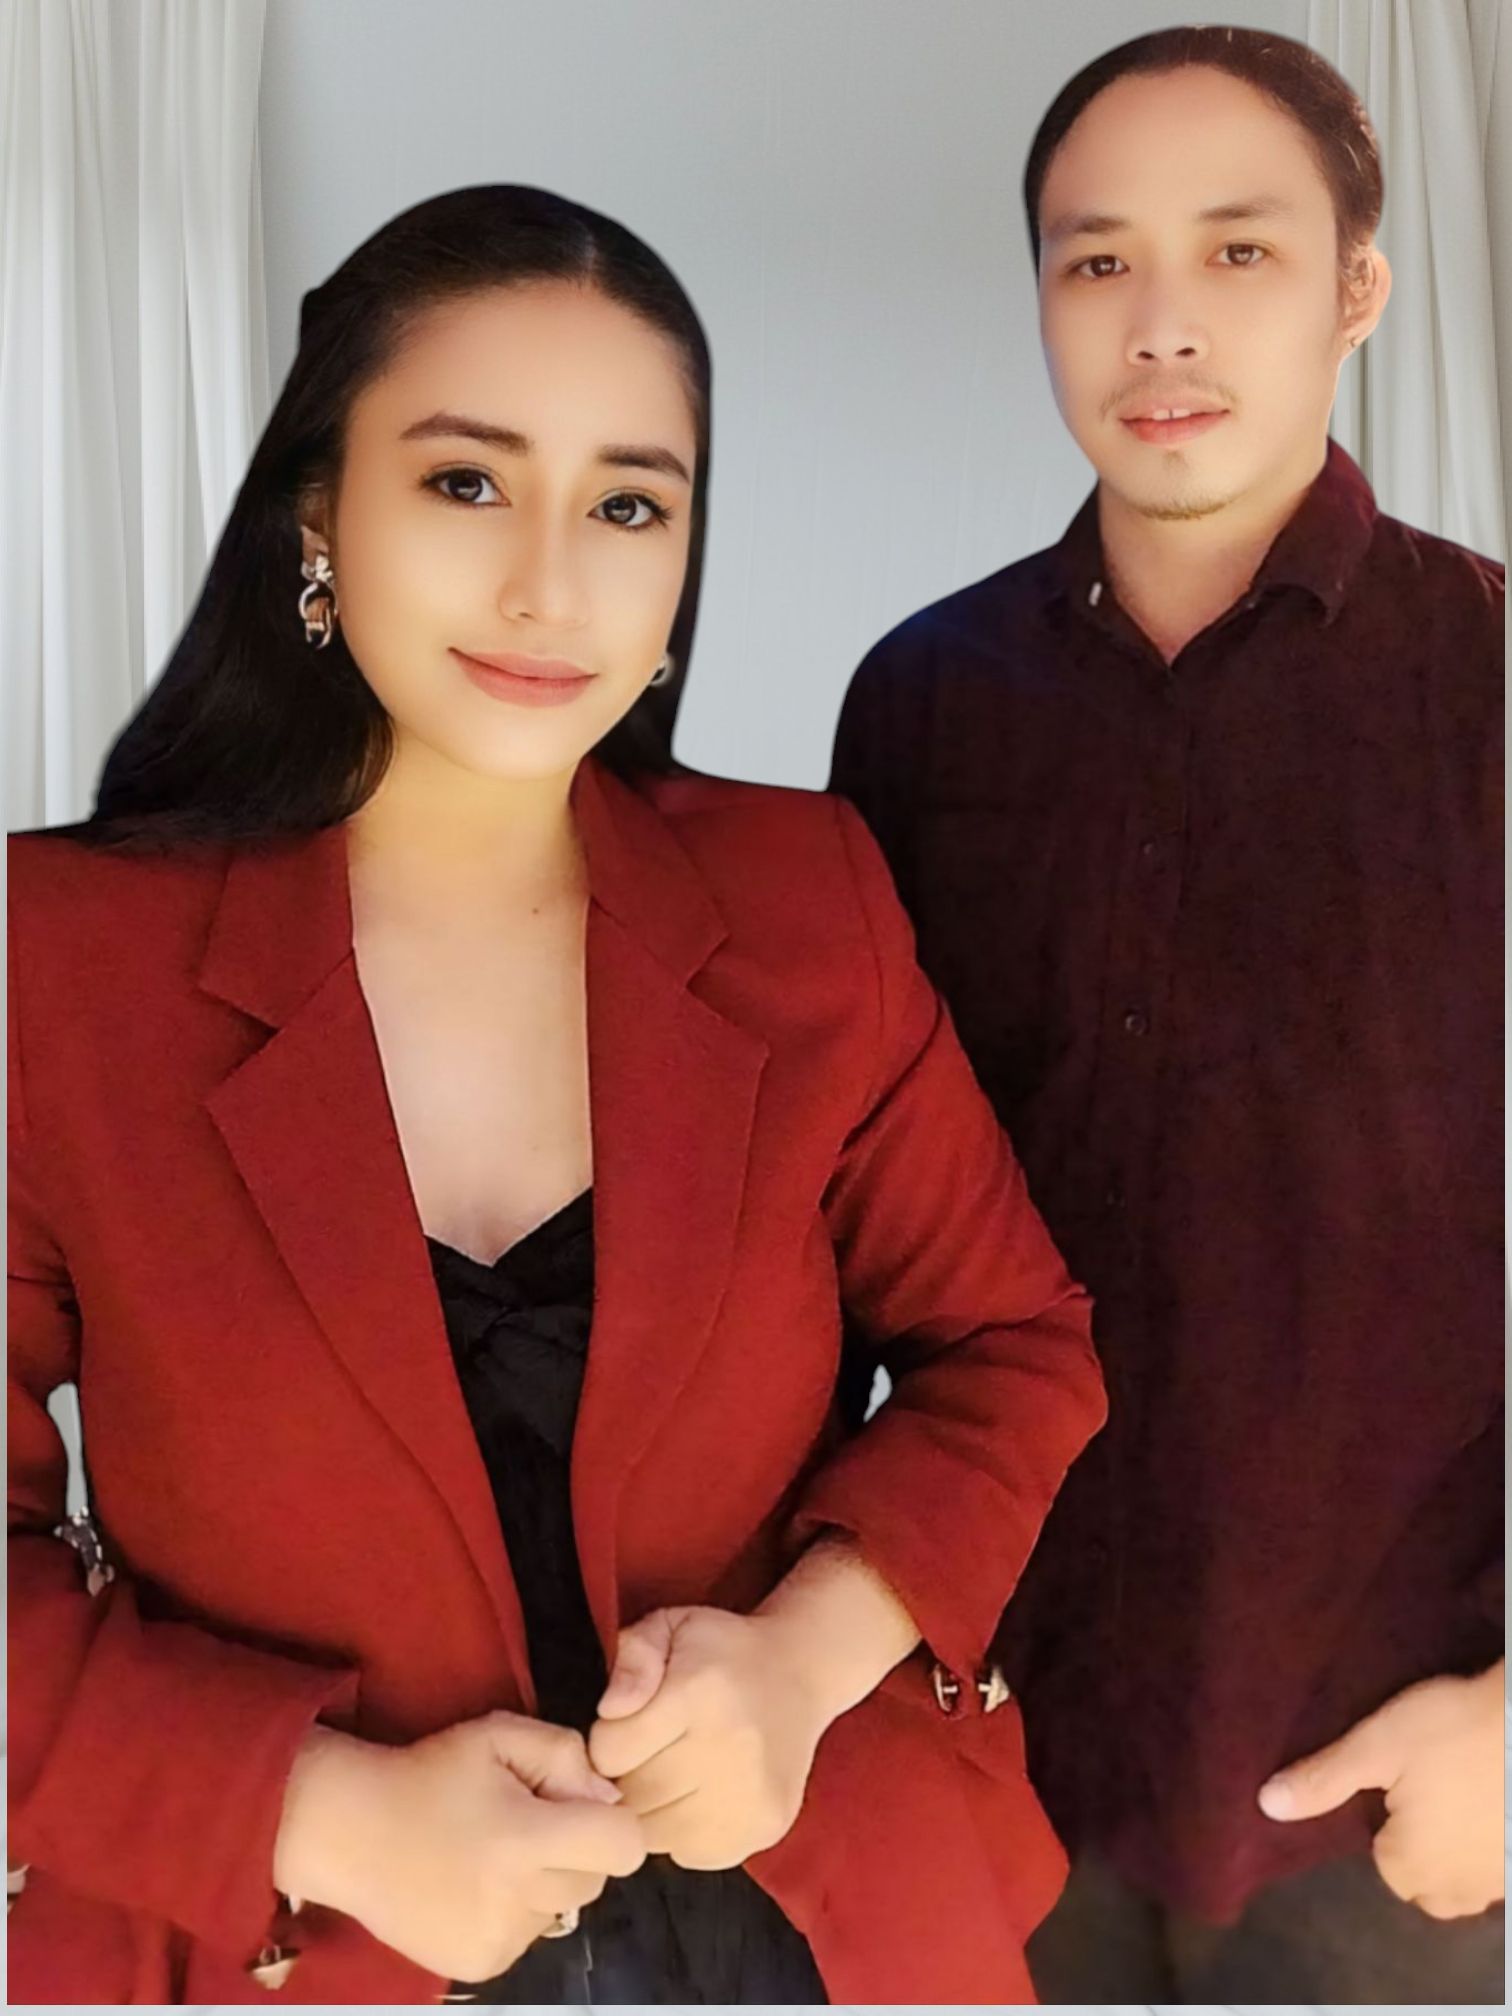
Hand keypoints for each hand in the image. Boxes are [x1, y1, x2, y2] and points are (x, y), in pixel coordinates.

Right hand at [273, 1710, 647, 1981]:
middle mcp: (515, 1901)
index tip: (577, 1806)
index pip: (623, 1846)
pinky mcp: (481, 1965)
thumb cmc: (431, 1773)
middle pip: (597, 1879)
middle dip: (579, 1848)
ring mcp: (498, 1941)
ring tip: (496, 1853)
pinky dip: (518, 1909)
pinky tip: (478, 1884)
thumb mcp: (500, 1734)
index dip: (612, 1821)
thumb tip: (607, 1799)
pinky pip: (530, 1933)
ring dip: (547, 1880)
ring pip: (564, 1907)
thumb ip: (567, 1755)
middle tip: (527, 1822)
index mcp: (524, 1840)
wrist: (352, 1833)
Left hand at [586, 1605, 836, 1868]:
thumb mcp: (670, 1626)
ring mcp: (752, 1795)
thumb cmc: (721, 1650)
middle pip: (634, 1796)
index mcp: (698, 1692)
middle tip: (648, 1751)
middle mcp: (730, 1748)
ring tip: (671, 1772)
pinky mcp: (766, 1826)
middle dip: (627, 1778)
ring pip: (658, 1833)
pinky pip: (692, 1855)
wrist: (799, 1673)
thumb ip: (633, 1656)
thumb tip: (611, 1710)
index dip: (607, 1741)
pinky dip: (683, 1833)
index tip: (627, 1726)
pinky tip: (697, 1795)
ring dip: (652, 1809)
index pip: (612, 1752)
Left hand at [1259, 1661, 1504, 1918]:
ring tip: (1458, 1789)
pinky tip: (1488, 1797)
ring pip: (1465, 1879)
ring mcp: (1501, 1883)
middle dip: (1421, 1844)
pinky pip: (1496, 1866)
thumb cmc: (1453, 1731)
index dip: (1385, 1819)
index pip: (1383, 1862)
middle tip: (1427, 1783)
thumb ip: (1325, 1779)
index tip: (1397, 1779)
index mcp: (1414, 1869)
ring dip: (1458, 1848)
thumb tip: (1267, 1806)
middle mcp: (1462, 1891)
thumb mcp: (1377, 1745)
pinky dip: (1490, 1840)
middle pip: (1425, 1881)